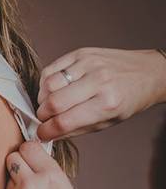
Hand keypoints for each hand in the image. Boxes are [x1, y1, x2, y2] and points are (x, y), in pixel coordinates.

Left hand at [3, 141, 94, 188]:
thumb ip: (52, 176)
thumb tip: (38, 163)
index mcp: (53, 178)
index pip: (30, 147)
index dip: (31, 151)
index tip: (34, 155)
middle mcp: (30, 185)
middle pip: (13, 158)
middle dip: (20, 163)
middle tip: (29, 174)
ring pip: (7, 178)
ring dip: (16, 183)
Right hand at [37, 48, 165, 140]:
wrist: (147, 72)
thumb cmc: (129, 98)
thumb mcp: (110, 121)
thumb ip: (78, 129)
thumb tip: (50, 135)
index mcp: (108, 104)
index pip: (65, 121)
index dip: (47, 131)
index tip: (41, 134)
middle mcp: (98, 82)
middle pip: (54, 102)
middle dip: (43, 115)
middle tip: (44, 119)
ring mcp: (88, 65)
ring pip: (49, 84)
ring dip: (42, 98)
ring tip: (49, 103)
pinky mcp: (80, 53)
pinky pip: (51, 69)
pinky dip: (45, 82)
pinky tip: (52, 89)